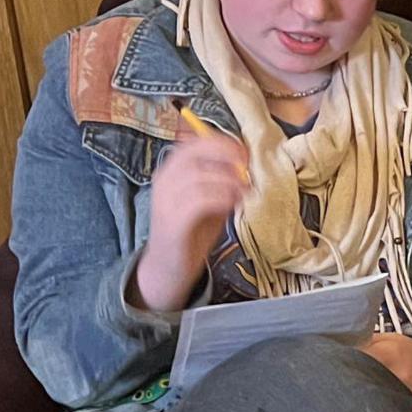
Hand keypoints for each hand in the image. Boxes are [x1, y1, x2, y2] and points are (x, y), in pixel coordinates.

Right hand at [137, 132, 249, 310]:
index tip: (244, 152)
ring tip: (244, 190)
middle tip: (247, 168)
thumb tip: (246, 167)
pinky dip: (221, 198)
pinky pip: (198, 200)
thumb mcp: (210, 200)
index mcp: (171, 171)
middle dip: (225, 157)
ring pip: (197, 176)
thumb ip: (222, 183)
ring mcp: (165, 201)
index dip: (221, 144)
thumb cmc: (192, 232)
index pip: (193, 144)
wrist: (170, 267)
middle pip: (193, 154)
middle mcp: (164, 182)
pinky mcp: (173, 222)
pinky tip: (233, 203)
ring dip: (227, 180)